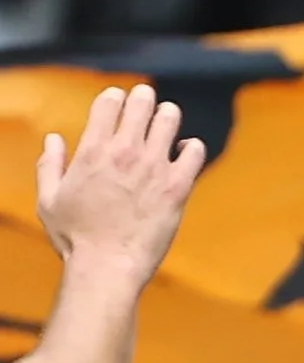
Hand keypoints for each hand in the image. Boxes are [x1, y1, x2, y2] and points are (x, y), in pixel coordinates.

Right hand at [37, 85, 202, 280]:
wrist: (108, 266)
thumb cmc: (76, 238)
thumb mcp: (49, 200)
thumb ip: (50, 165)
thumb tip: (54, 139)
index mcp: (92, 151)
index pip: (109, 103)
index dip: (115, 97)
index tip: (119, 100)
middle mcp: (125, 152)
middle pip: (141, 104)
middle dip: (144, 98)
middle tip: (146, 102)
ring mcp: (154, 167)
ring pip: (170, 120)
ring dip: (168, 116)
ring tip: (166, 121)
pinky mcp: (178, 186)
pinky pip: (194, 151)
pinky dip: (191, 147)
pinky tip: (184, 152)